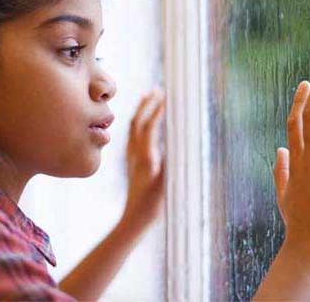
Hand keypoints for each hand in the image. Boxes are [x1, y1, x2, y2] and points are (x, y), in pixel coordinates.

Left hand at [121, 88, 165, 230]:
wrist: (134, 219)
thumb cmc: (152, 206)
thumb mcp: (164, 186)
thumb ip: (170, 166)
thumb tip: (177, 146)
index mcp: (144, 157)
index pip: (149, 126)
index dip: (157, 110)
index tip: (166, 97)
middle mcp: (135, 154)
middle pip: (138, 122)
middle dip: (147, 104)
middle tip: (158, 90)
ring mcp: (132, 157)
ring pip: (133, 128)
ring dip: (142, 111)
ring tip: (149, 98)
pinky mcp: (133, 162)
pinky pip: (133, 136)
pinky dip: (140, 123)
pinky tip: (145, 122)